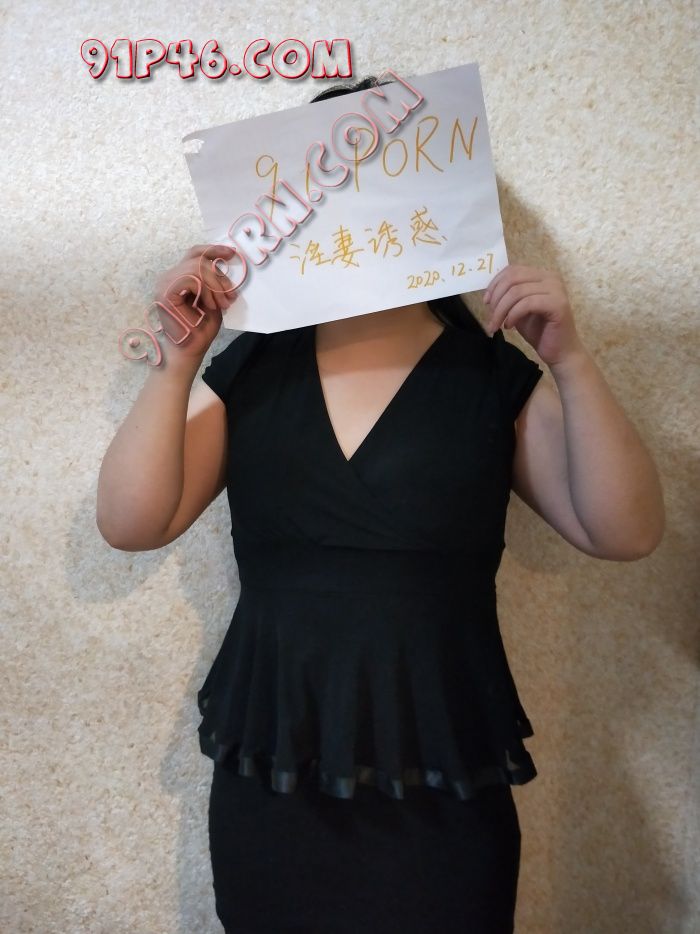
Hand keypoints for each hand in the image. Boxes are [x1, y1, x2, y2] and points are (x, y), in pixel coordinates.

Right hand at [152, 243, 237, 362]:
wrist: (189, 351)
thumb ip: (215, 283)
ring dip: (215, 286)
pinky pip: (192, 278)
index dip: (213, 250)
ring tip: (222, 304)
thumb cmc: (200, 330)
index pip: (195, 254)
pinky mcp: (166, 292)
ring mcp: (165, 283)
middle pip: (198, 258)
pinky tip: (210, 306)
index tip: (232, 254)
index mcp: (178, 277)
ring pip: (197, 267)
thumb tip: (228, 265)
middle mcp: (168, 277)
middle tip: (230, 297)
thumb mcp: (213, 300)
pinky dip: (207, 291)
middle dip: (219, 276)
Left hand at [483, 264, 584, 366]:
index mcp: (542, 276)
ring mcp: (556, 289)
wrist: (560, 352)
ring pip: (517, 292)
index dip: (495, 284)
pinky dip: (513, 315)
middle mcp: (551, 278)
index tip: (486, 302)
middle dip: (496, 298)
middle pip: (513, 278)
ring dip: (501, 310)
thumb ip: (509, 296)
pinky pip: (527, 303)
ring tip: (497, 325)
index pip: (512, 270)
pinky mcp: (558, 304)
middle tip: (491, 317)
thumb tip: (489, 291)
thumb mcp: (518, 309)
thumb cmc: (539, 331)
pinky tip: (509, 326)